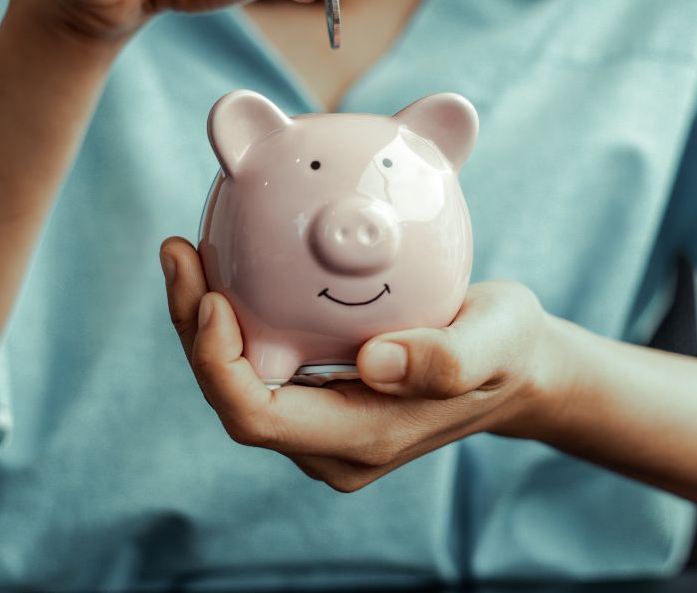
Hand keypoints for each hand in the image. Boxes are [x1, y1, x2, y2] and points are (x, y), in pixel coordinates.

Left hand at [160, 236, 555, 490]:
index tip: (212, 297)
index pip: (258, 418)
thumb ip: (448, 359)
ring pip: (238, 380)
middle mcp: (330, 444)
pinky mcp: (320, 398)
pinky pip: (258, 362)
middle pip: (233, 399)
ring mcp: (322, 426)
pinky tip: (225, 262)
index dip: (218, 365)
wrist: (516, 367)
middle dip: (193, 331)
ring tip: (186, 251)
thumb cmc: (508, 350)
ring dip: (201, 322)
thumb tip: (373, 363)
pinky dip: (234, 317)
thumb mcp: (498, 341)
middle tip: (180, 251)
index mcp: (362, 439)